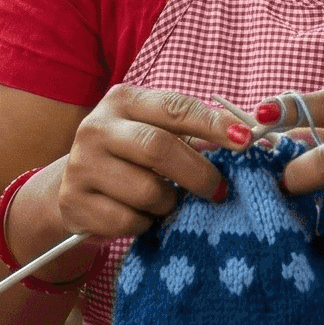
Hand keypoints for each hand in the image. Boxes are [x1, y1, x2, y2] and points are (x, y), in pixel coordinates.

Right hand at [8, 85, 253, 257]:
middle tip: (220, 190)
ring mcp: (81, 165)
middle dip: (198, 173)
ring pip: (146, 191)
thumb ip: (194, 134)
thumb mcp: (154, 133)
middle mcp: (96, 128)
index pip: (174, 107)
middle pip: (158, 148)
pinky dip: (145, 224)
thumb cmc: (130, 158)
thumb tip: (249, 139)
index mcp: (122, 101)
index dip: (213, 124)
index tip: (245, 140)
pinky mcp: (74, 202)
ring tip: (167, 202)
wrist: (74, 188)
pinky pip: (128, 221)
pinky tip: (141, 216)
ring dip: (168, 203)